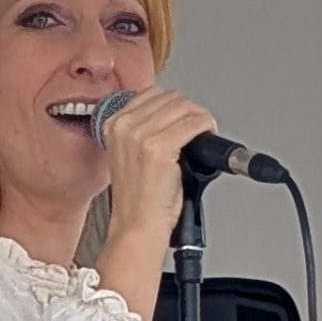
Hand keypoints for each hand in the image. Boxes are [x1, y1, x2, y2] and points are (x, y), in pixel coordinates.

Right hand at [99, 85, 217, 238]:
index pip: (153, 93)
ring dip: (199, 117)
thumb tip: (174, 115)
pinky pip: (193, 123)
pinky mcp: (159, 147)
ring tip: (203, 133)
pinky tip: (207, 136)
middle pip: (170, 97)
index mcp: (114, 124)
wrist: (137, 227)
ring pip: (183, 107)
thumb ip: (144, 131)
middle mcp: (124, 126)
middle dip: (189, 110)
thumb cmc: (138, 199)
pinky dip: (206, 126)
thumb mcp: (131, 155)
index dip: (175, 104)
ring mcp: (140, 135)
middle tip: (197, 128)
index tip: (184, 118)